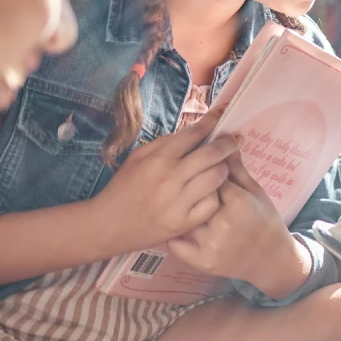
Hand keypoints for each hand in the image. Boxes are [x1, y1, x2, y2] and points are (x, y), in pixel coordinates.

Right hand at [91, 106, 234, 252]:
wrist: (108, 225)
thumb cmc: (124, 188)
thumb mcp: (138, 158)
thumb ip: (166, 144)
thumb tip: (196, 131)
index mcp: (158, 158)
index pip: (194, 134)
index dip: (213, 122)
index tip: (223, 116)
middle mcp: (170, 178)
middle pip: (212, 154)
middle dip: (228, 144)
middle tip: (233, 141)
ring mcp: (178, 202)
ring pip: (217, 178)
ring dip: (224, 170)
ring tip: (221, 168)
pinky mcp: (184, 222)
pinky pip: (213, 203)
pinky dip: (215, 195)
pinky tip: (211, 192)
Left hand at [167, 151, 304, 293]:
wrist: (271, 259)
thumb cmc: (265, 221)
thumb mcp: (257, 192)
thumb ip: (237, 169)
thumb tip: (225, 140)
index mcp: (239, 203)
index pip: (211, 175)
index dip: (204, 169)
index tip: (199, 165)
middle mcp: (223, 224)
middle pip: (193, 195)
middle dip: (189, 188)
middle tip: (184, 184)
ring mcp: (210, 244)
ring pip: (182, 218)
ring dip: (177, 209)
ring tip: (175, 201)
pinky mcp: (201, 261)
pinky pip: (176, 243)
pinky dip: (173, 234)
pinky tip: (175, 225)